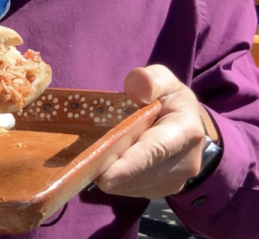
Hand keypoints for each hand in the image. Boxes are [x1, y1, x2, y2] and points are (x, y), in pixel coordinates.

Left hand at [96, 65, 206, 198]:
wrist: (189, 124)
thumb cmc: (169, 99)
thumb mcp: (163, 81)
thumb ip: (150, 80)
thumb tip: (136, 90)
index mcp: (185, 131)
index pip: (154, 150)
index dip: (129, 165)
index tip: (105, 177)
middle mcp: (185, 162)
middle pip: (141, 172)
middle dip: (111, 169)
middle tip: (83, 163)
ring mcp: (176, 180)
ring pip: (135, 185)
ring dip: (112, 176)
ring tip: (93, 159)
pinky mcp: (164, 190)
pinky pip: (134, 189)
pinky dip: (118, 180)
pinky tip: (106, 165)